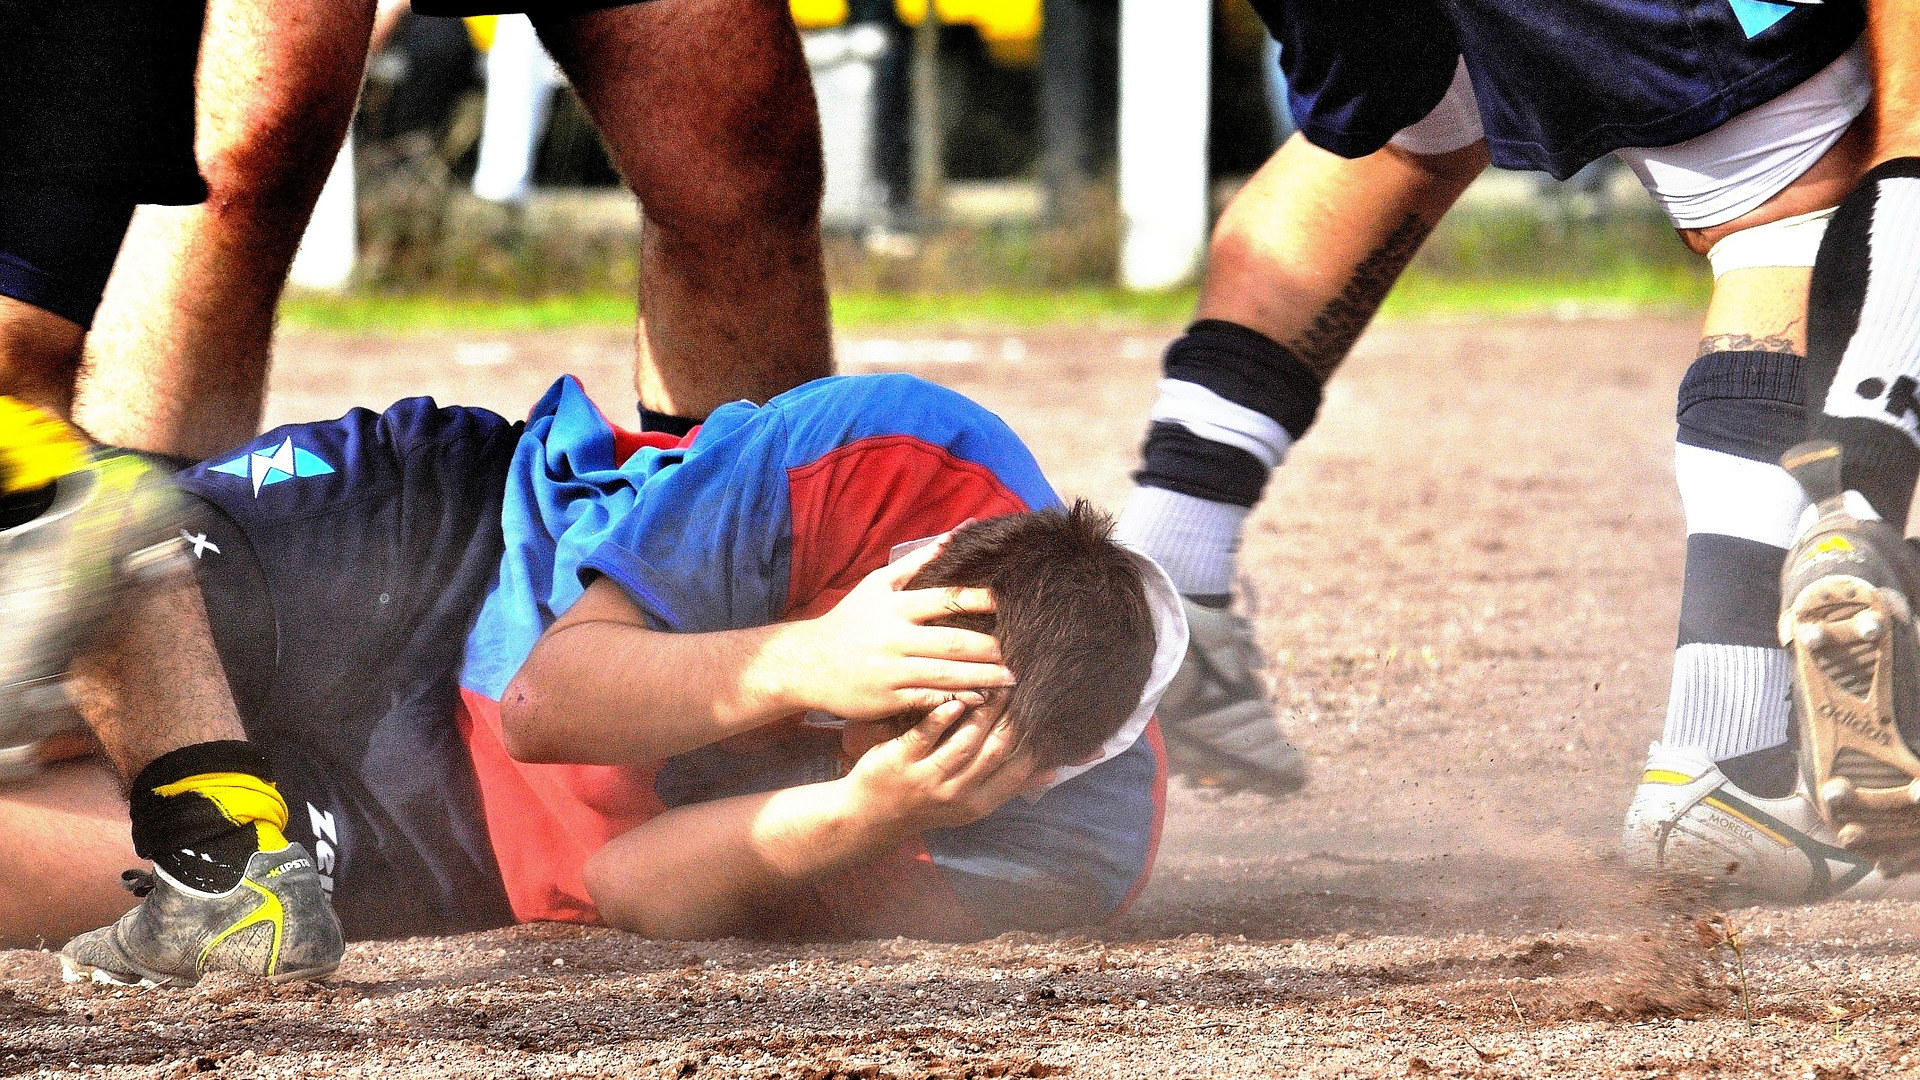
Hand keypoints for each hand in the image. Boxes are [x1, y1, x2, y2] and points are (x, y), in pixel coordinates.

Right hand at [771, 533, 1014, 719]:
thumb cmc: (850, 620)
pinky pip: (928, 700)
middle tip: (1022, 652)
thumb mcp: (877, 585)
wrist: (809, 663)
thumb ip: (918, 562)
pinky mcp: (888, 698)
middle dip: (991, 649)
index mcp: (895, 607)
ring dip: (982, 678)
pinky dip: (955, 700)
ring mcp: (891, 670)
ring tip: (1011, 679)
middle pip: (953, 642)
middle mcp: (895, 638)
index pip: (945, 600)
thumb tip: (956, 534)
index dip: (979, 601)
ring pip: (946, 675)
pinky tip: (980, 700)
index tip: (1009, 603)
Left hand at [842, 693, 1040, 833]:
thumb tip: (1053, 771)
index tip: (1043, 712)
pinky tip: (957, 698)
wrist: (872, 818)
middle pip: (995, 750)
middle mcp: (956, 794)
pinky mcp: (900, 761)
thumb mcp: (971, 804)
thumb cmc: (929, 804)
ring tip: (996, 684)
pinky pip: (925, 735)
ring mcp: (927, 778)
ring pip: (965, 741)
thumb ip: (1009, 786)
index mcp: (978, 803)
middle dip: (1012, 718)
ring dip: (984, 711)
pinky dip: (943, 716)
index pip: (1018, 769)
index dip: (1034, 740)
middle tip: (1022, 687)